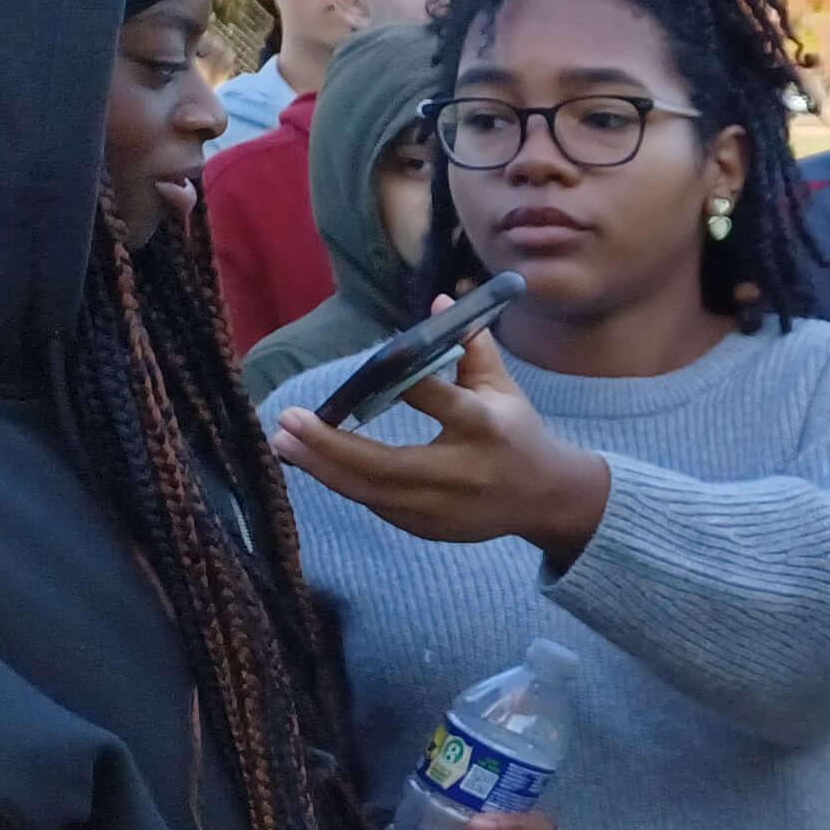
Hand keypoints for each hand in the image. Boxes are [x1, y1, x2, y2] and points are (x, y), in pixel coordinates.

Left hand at [274, 329, 613, 563]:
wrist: (546, 499)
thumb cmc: (518, 433)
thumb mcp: (503, 388)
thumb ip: (471, 348)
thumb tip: (440, 302)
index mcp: (485, 427)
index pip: (442, 401)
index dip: (408, 384)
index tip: (365, 372)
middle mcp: (462, 471)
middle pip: (387, 463)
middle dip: (332, 445)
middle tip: (288, 421)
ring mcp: (443, 506)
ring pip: (371, 491)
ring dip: (322, 467)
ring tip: (283, 443)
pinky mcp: (428, 526)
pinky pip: (376, 504)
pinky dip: (343, 483)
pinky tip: (312, 463)